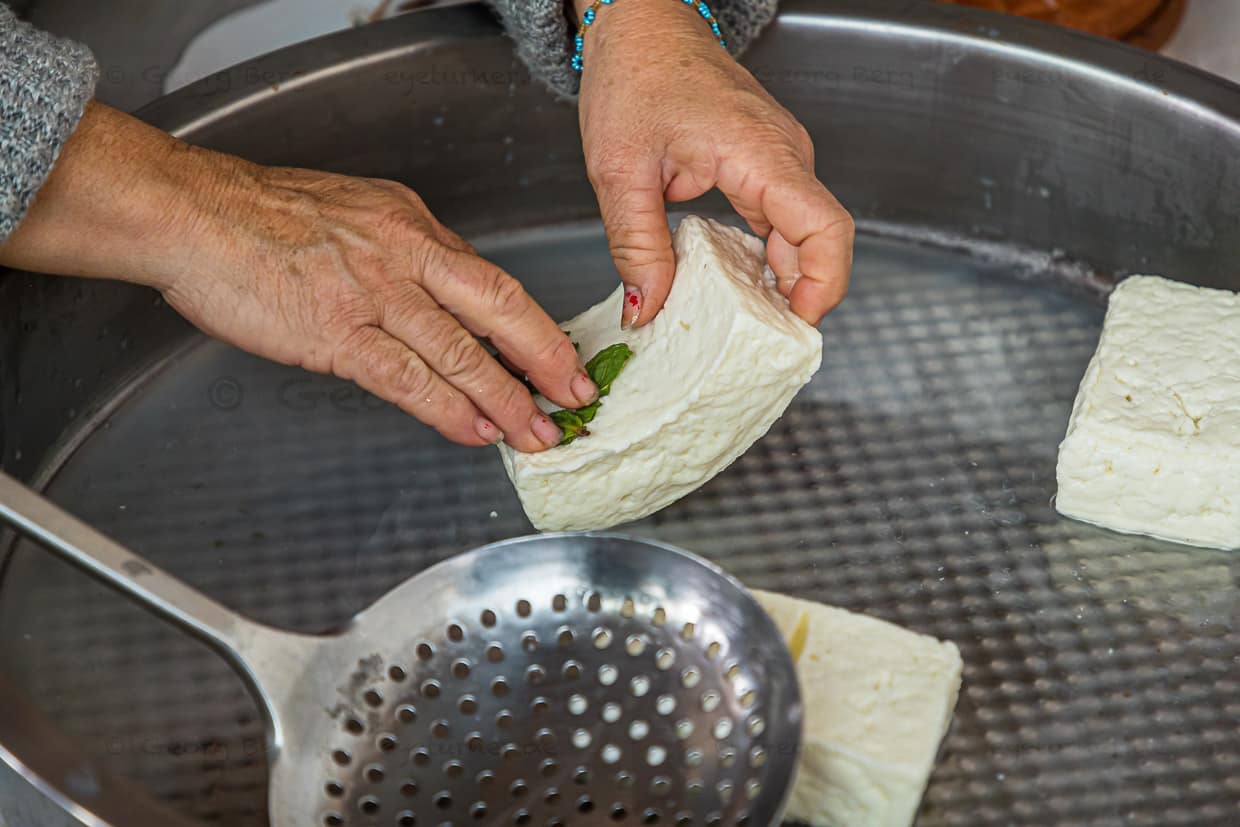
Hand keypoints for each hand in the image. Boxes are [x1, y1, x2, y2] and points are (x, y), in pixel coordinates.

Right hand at [0, 103, 595, 450]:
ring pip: (460, 351)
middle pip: (499, 307)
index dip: (529, 323)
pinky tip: (475, 432)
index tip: (555, 353)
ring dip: (506, 398)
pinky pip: (407, 378)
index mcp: (410, 223)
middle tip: (578, 392)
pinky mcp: (337, 331)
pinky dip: (448, 409)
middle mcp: (404, 252)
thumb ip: (398, 253)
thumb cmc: (257, 214)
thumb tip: (436, 295)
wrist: (189, 213)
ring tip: (538, 432)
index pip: (489, 278)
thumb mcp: (350, 213)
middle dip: (545, 356)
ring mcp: (373, 292)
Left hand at [575, 0, 853, 327]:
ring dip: (781, 282)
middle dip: (799, 298)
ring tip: (744, 327)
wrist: (640, 26)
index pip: (826, 228)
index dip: (823, 286)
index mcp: (761, 153)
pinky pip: (781, 221)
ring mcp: (779, 159)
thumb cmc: (635, 74)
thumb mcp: (620, 170)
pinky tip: (734, 287)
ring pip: (802, 234)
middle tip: (760, 346)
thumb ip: (636, 246)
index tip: (796, 327)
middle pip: (821, 241)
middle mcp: (784, 155)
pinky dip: (765, 259)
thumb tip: (648, 309)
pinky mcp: (764, 164)